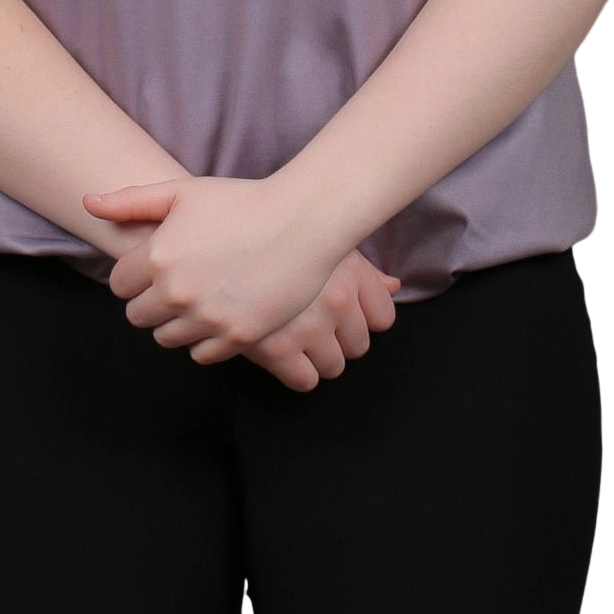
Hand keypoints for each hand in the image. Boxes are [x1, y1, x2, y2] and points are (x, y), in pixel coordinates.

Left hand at [83, 176, 400, 389]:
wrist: (302, 222)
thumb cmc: (242, 201)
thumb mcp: (183, 192)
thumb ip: (130, 201)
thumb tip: (88, 202)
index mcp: (156, 256)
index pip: (119, 285)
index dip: (136, 276)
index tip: (157, 267)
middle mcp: (175, 292)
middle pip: (138, 317)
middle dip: (152, 302)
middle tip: (179, 285)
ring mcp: (206, 318)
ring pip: (166, 338)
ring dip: (177, 323)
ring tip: (200, 300)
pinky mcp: (236, 337)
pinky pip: (201, 355)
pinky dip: (206, 340)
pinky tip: (219, 315)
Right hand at [249, 244, 403, 391]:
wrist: (219, 237)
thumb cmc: (270, 233)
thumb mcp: (318, 241)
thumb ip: (364, 270)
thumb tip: (395, 287)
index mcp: (350, 272)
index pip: (384, 318)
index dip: (365, 317)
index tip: (345, 313)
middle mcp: (335, 300)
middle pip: (359, 345)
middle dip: (339, 338)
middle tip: (314, 324)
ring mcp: (307, 326)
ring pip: (334, 365)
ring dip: (318, 357)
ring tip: (296, 338)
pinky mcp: (276, 348)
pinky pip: (304, 379)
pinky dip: (295, 372)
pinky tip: (281, 353)